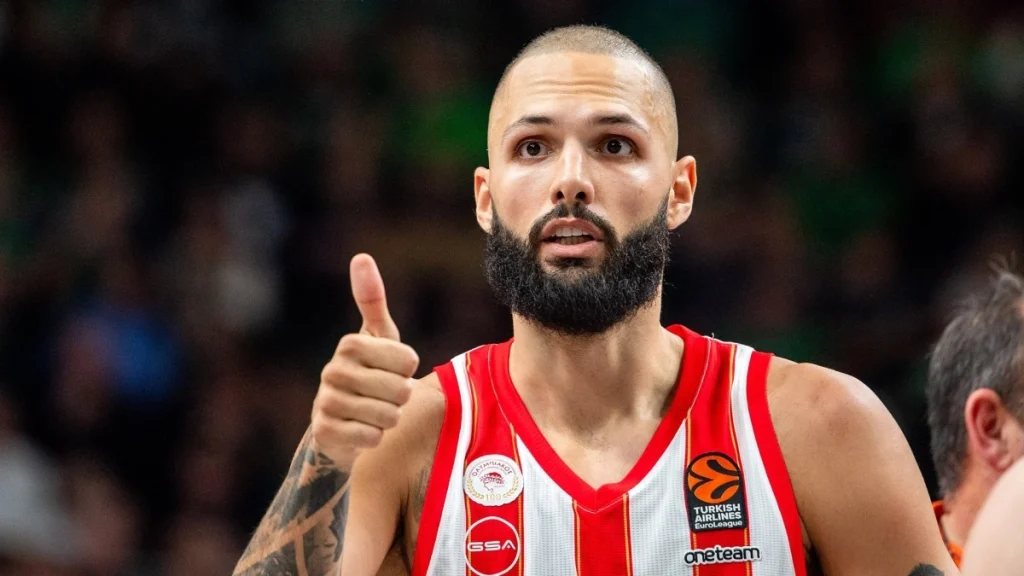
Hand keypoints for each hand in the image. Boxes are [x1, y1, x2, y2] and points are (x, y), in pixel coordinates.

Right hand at [310, 254, 419, 471]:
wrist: (338, 425)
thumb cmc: (368, 373)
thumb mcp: (377, 337)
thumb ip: (372, 299)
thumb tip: (361, 256)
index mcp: (350, 344)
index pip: (408, 361)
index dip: (408, 371)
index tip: (391, 370)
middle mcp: (333, 370)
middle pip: (400, 390)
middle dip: (399, 398)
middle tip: (381, 395)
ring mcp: (326, 402)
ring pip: (388, 416)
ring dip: (388, 419)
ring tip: (372, 412)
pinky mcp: (324, 432)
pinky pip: (372, 438)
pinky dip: (374, 438)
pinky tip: (359, 430)